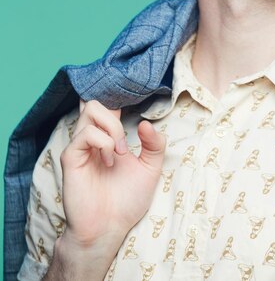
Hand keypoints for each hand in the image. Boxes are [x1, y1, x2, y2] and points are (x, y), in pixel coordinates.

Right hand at [60, 99, 165, 249]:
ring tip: (119, 153)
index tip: (131, 99)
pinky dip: (104, 143)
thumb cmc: (127, 200)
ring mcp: (80, 146)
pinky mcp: (71, 158)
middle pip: (96, 101)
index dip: (116, 95)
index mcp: (108, 136)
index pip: (106, 103)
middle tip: (125, 143)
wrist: (109, 228)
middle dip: (116, 116)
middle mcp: (92, 138)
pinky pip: (85, 134)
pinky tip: (109, 161)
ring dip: (113, 128)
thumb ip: (155, 144)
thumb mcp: (150, 169)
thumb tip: (146, 123)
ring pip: (91, 110)